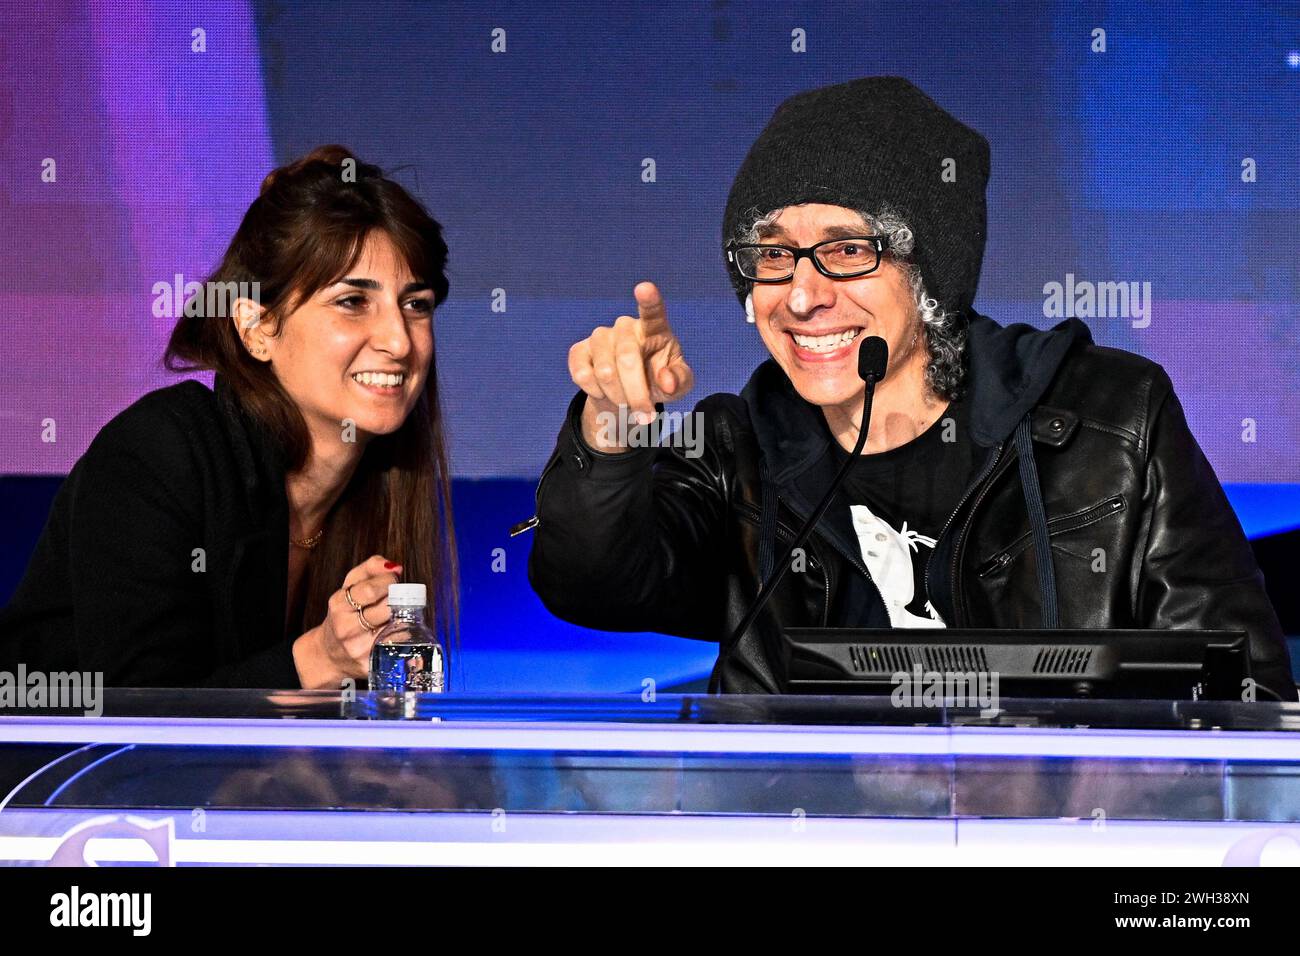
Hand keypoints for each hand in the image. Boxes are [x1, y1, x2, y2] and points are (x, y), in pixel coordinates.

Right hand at [292, 554, 401, 688]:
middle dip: (397, 599)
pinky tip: (396, 630)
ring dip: (401, 616)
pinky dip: (402, 635)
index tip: (394, 579)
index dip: (389, 581)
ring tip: (396, 613)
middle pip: (385, 608)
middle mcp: (346, 628)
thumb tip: (395, 566)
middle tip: (399, 596)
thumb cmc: (343, 614)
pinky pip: (396, 644)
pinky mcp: (370, 663)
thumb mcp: (349, 586)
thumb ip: (370, 568)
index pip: (370, 590)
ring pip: (394, 626)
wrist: (328, 654)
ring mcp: (358, 648)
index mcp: (339, 605)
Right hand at [568, 281, 694, 450]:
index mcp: (654, 328)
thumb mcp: (678, 385)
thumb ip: (679, 381)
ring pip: (604, 372)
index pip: (652, 311)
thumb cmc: (658, 381)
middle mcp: (625, 326)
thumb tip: (665, 382)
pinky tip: (605, 392)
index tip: (645, 288)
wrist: (629, 393)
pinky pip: (582, 375)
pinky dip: (596, 393)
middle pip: (627, 359)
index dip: (648, 300)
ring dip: (619, 398)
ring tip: (628, 404)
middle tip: (646, 416)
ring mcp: (600, 336)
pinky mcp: (579, 350)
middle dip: (637, 394)